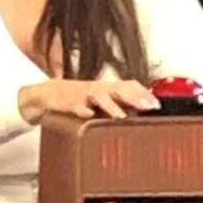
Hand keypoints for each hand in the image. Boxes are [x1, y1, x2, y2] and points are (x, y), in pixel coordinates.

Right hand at [21, 77, 158, 123]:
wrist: (45, 95)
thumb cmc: (77, 99)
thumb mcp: (100, 100)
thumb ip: (120, 104)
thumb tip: (143, 112)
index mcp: (107, 89)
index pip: (128, 86)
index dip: (142, 93)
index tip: (157, 105)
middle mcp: (97, 89)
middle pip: (118, 88)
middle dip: (134, 97)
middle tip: (148, 106)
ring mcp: (82, 95)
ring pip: (98, 96)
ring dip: (111, 105)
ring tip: (122, 116)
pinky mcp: (67, 102)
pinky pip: (75, 105)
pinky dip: (82, 109)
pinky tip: (88, 114)